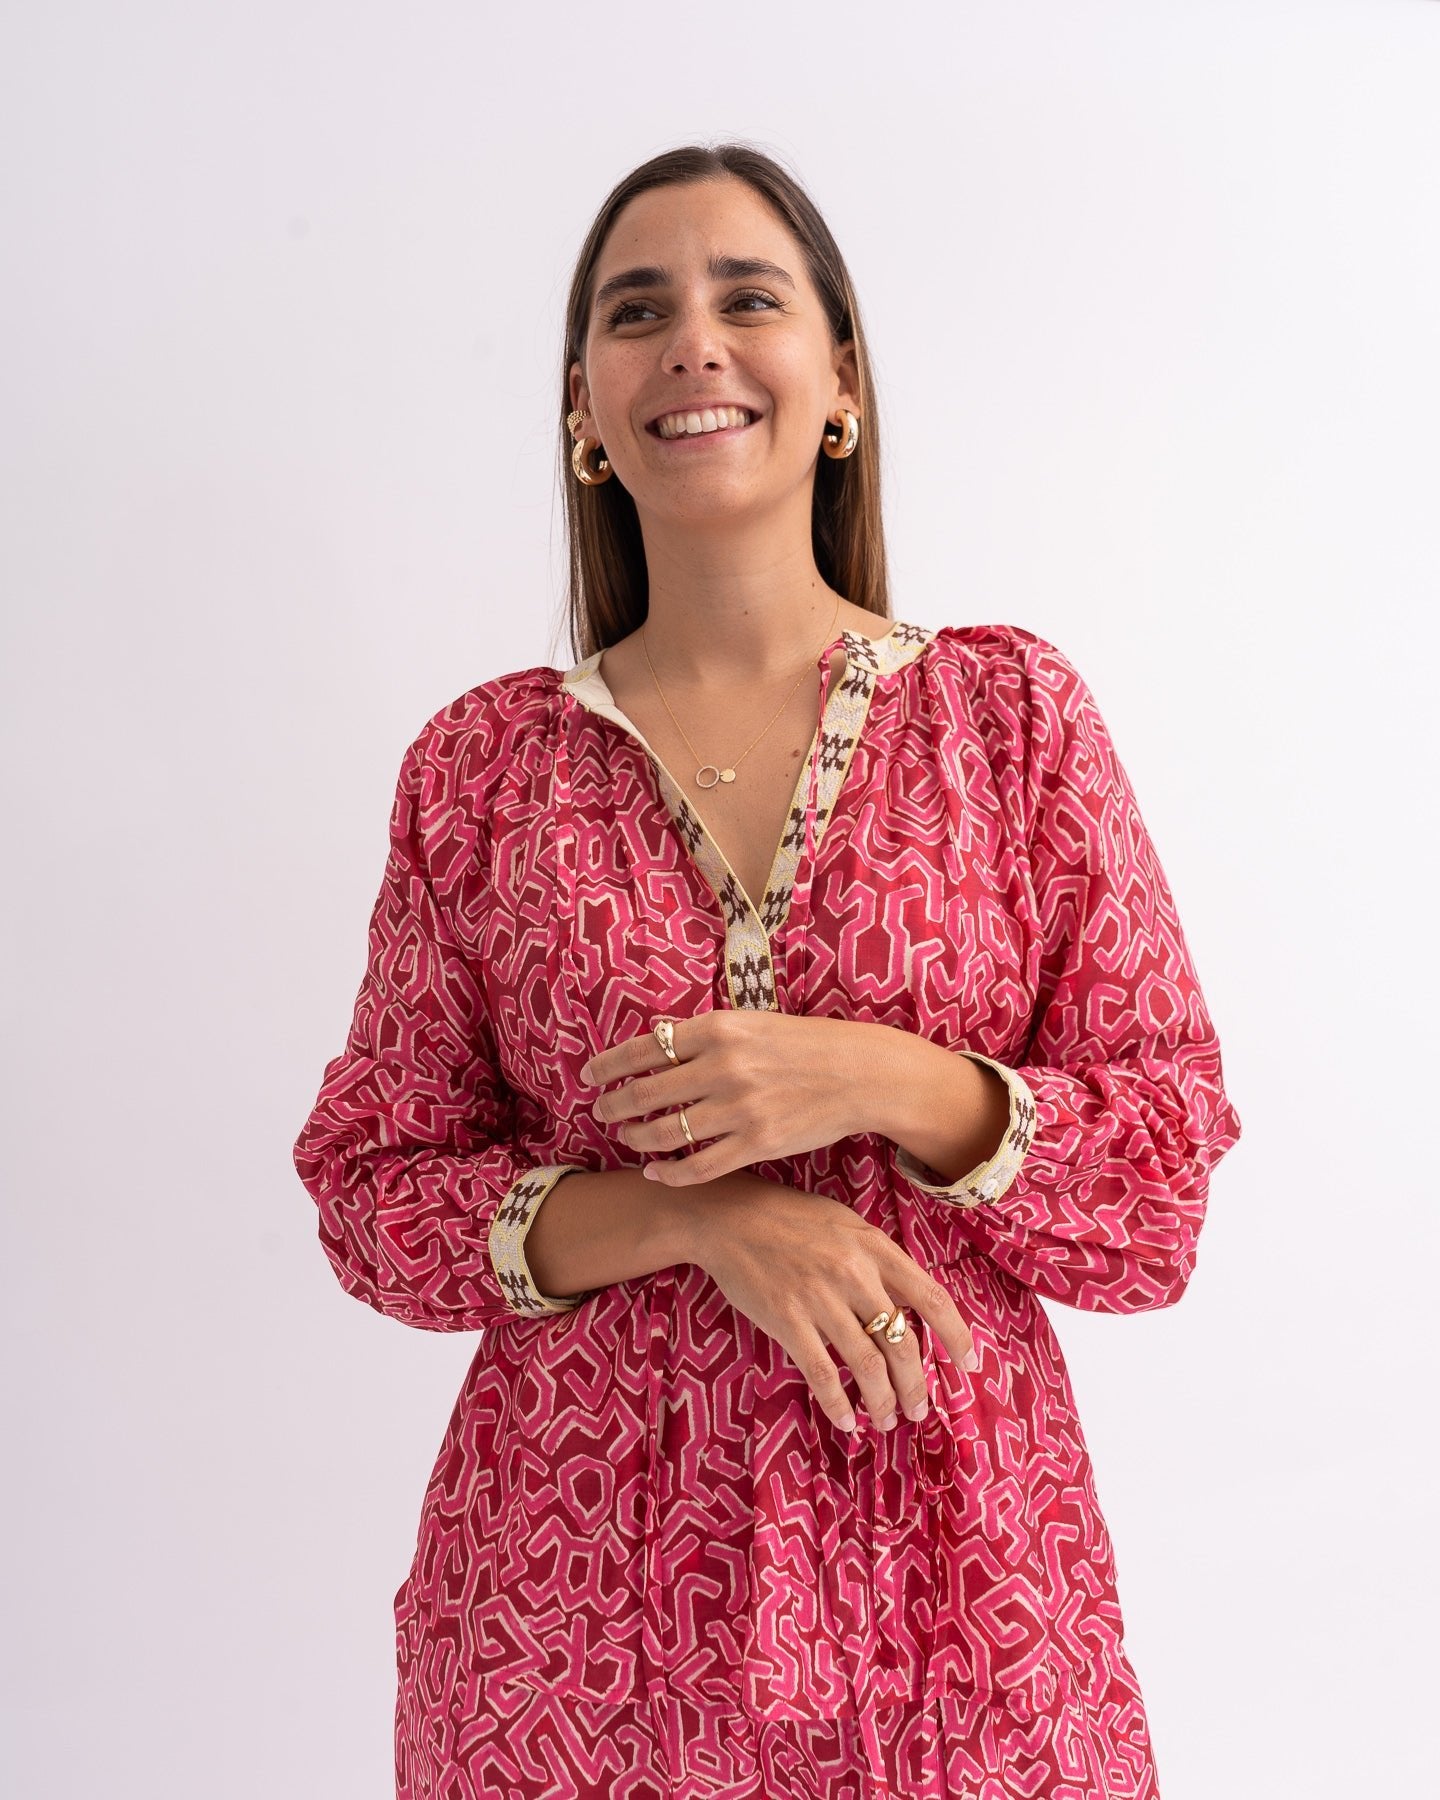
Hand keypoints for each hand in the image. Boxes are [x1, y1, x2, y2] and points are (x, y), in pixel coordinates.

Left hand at [579, 1009, 876, 1186]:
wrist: (859, 1073)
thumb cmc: (803, 1044)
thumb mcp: (750, 1023)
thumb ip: (702, 1035)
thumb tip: (655, 1038)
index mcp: (717, 1029)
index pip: (642, 1048)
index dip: (607, 1065)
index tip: (589, 1076)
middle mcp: (723, 1067)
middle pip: (644, 1093)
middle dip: (613, 1105)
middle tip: (600, 1112)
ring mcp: (739, 1109)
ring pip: (665, 1133)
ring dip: (636, 1138)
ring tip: (628, 1137)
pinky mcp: (757, 1144)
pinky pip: (698, 1167)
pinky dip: (668, 1173)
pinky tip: (655, 1172)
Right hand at [681, 1173, 981, 1432]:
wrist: (729, 1217)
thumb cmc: (791, 1219)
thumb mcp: (846, 1225)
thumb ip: (878, 1261)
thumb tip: (910, 1305)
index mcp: (875, 1247)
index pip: (931, 1298)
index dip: (956, 1337)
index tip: (968, 1366)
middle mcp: (854, 1274)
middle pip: (902, 1343)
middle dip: (916, 1386)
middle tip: (918, 1411)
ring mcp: (820, 1298)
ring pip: (867, 1364)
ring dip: (882, 1401)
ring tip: (887, 1421)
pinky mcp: (787, 1319)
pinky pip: (821, 1373)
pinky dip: (837, 1404)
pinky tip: (847, 1422)